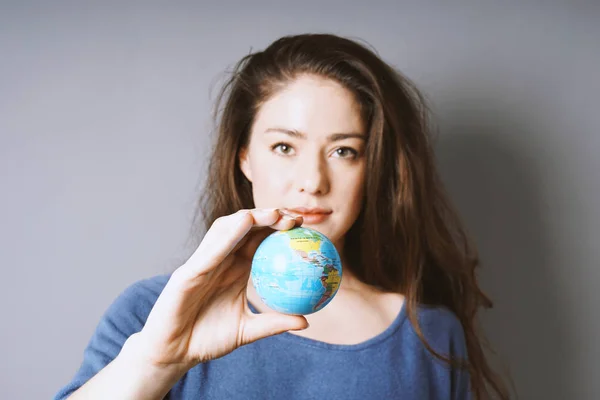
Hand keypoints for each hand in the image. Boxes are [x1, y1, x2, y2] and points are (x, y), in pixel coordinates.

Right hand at [132, 209, 307, 371]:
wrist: (175, 354)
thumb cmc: (208, 339)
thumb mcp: (248, 330)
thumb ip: (274, 323)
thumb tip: (306, 321)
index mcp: (235, 268)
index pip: (259, 239)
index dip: (280, 227)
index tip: (304, 226)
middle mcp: (220, 259)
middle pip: (244, 227)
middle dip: (269, 215)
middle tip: (294, 216)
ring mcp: (202, 263)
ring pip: (225, 230)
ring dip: (249, 218)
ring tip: (273, 214)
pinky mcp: (187, 273)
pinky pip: (208, 252)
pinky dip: (226, 237)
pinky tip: (243, 226)